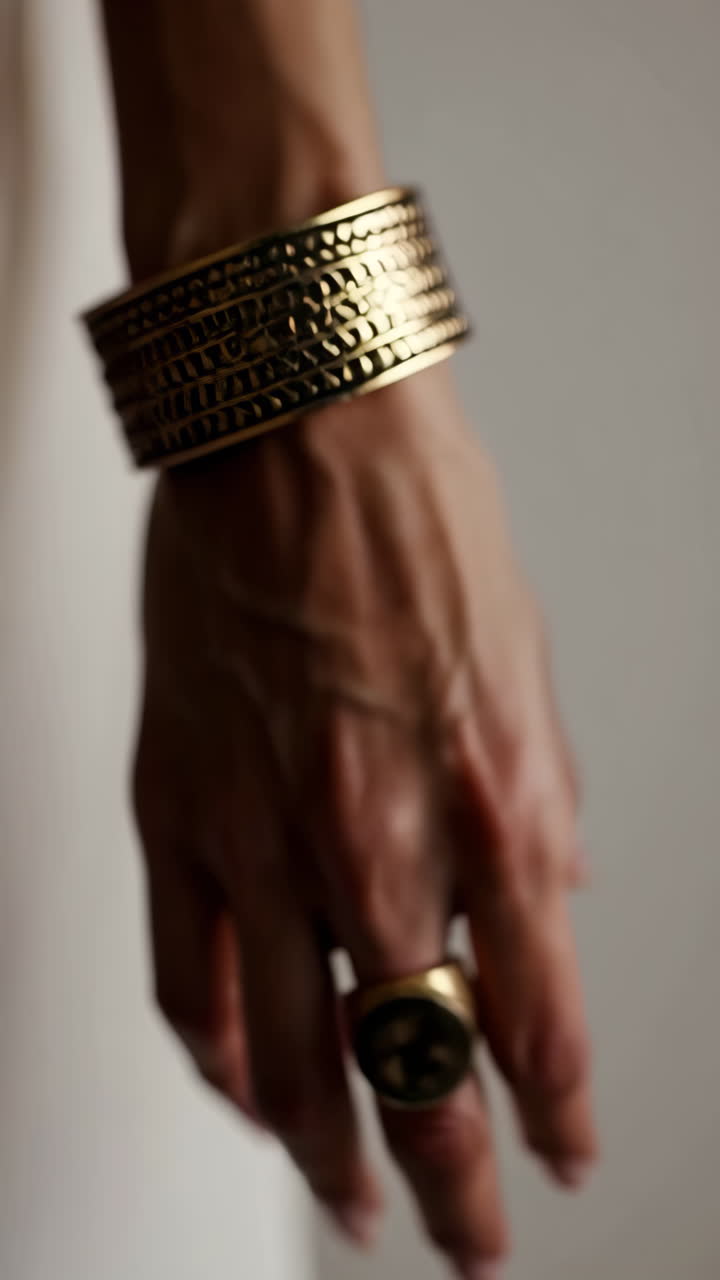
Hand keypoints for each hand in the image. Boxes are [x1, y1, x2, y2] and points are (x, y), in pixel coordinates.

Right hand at [134, 364, 595, 1275]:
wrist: (296, 432)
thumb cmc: (417, 526)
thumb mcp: (527, 669)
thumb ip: (538, 805)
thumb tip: (552, 896)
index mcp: (488, 801)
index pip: (537, 1017)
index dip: (556, 1111)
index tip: (563, 1153)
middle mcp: (375, 838)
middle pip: (414, 1068)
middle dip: (453, 1183)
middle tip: (469, 1241)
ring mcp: (262, 833)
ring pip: (290, 1056)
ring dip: (328, 1154)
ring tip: (351, 1205)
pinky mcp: (176, 808)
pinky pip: (184, 977)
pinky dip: (218, 1059)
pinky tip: (244, 1093)